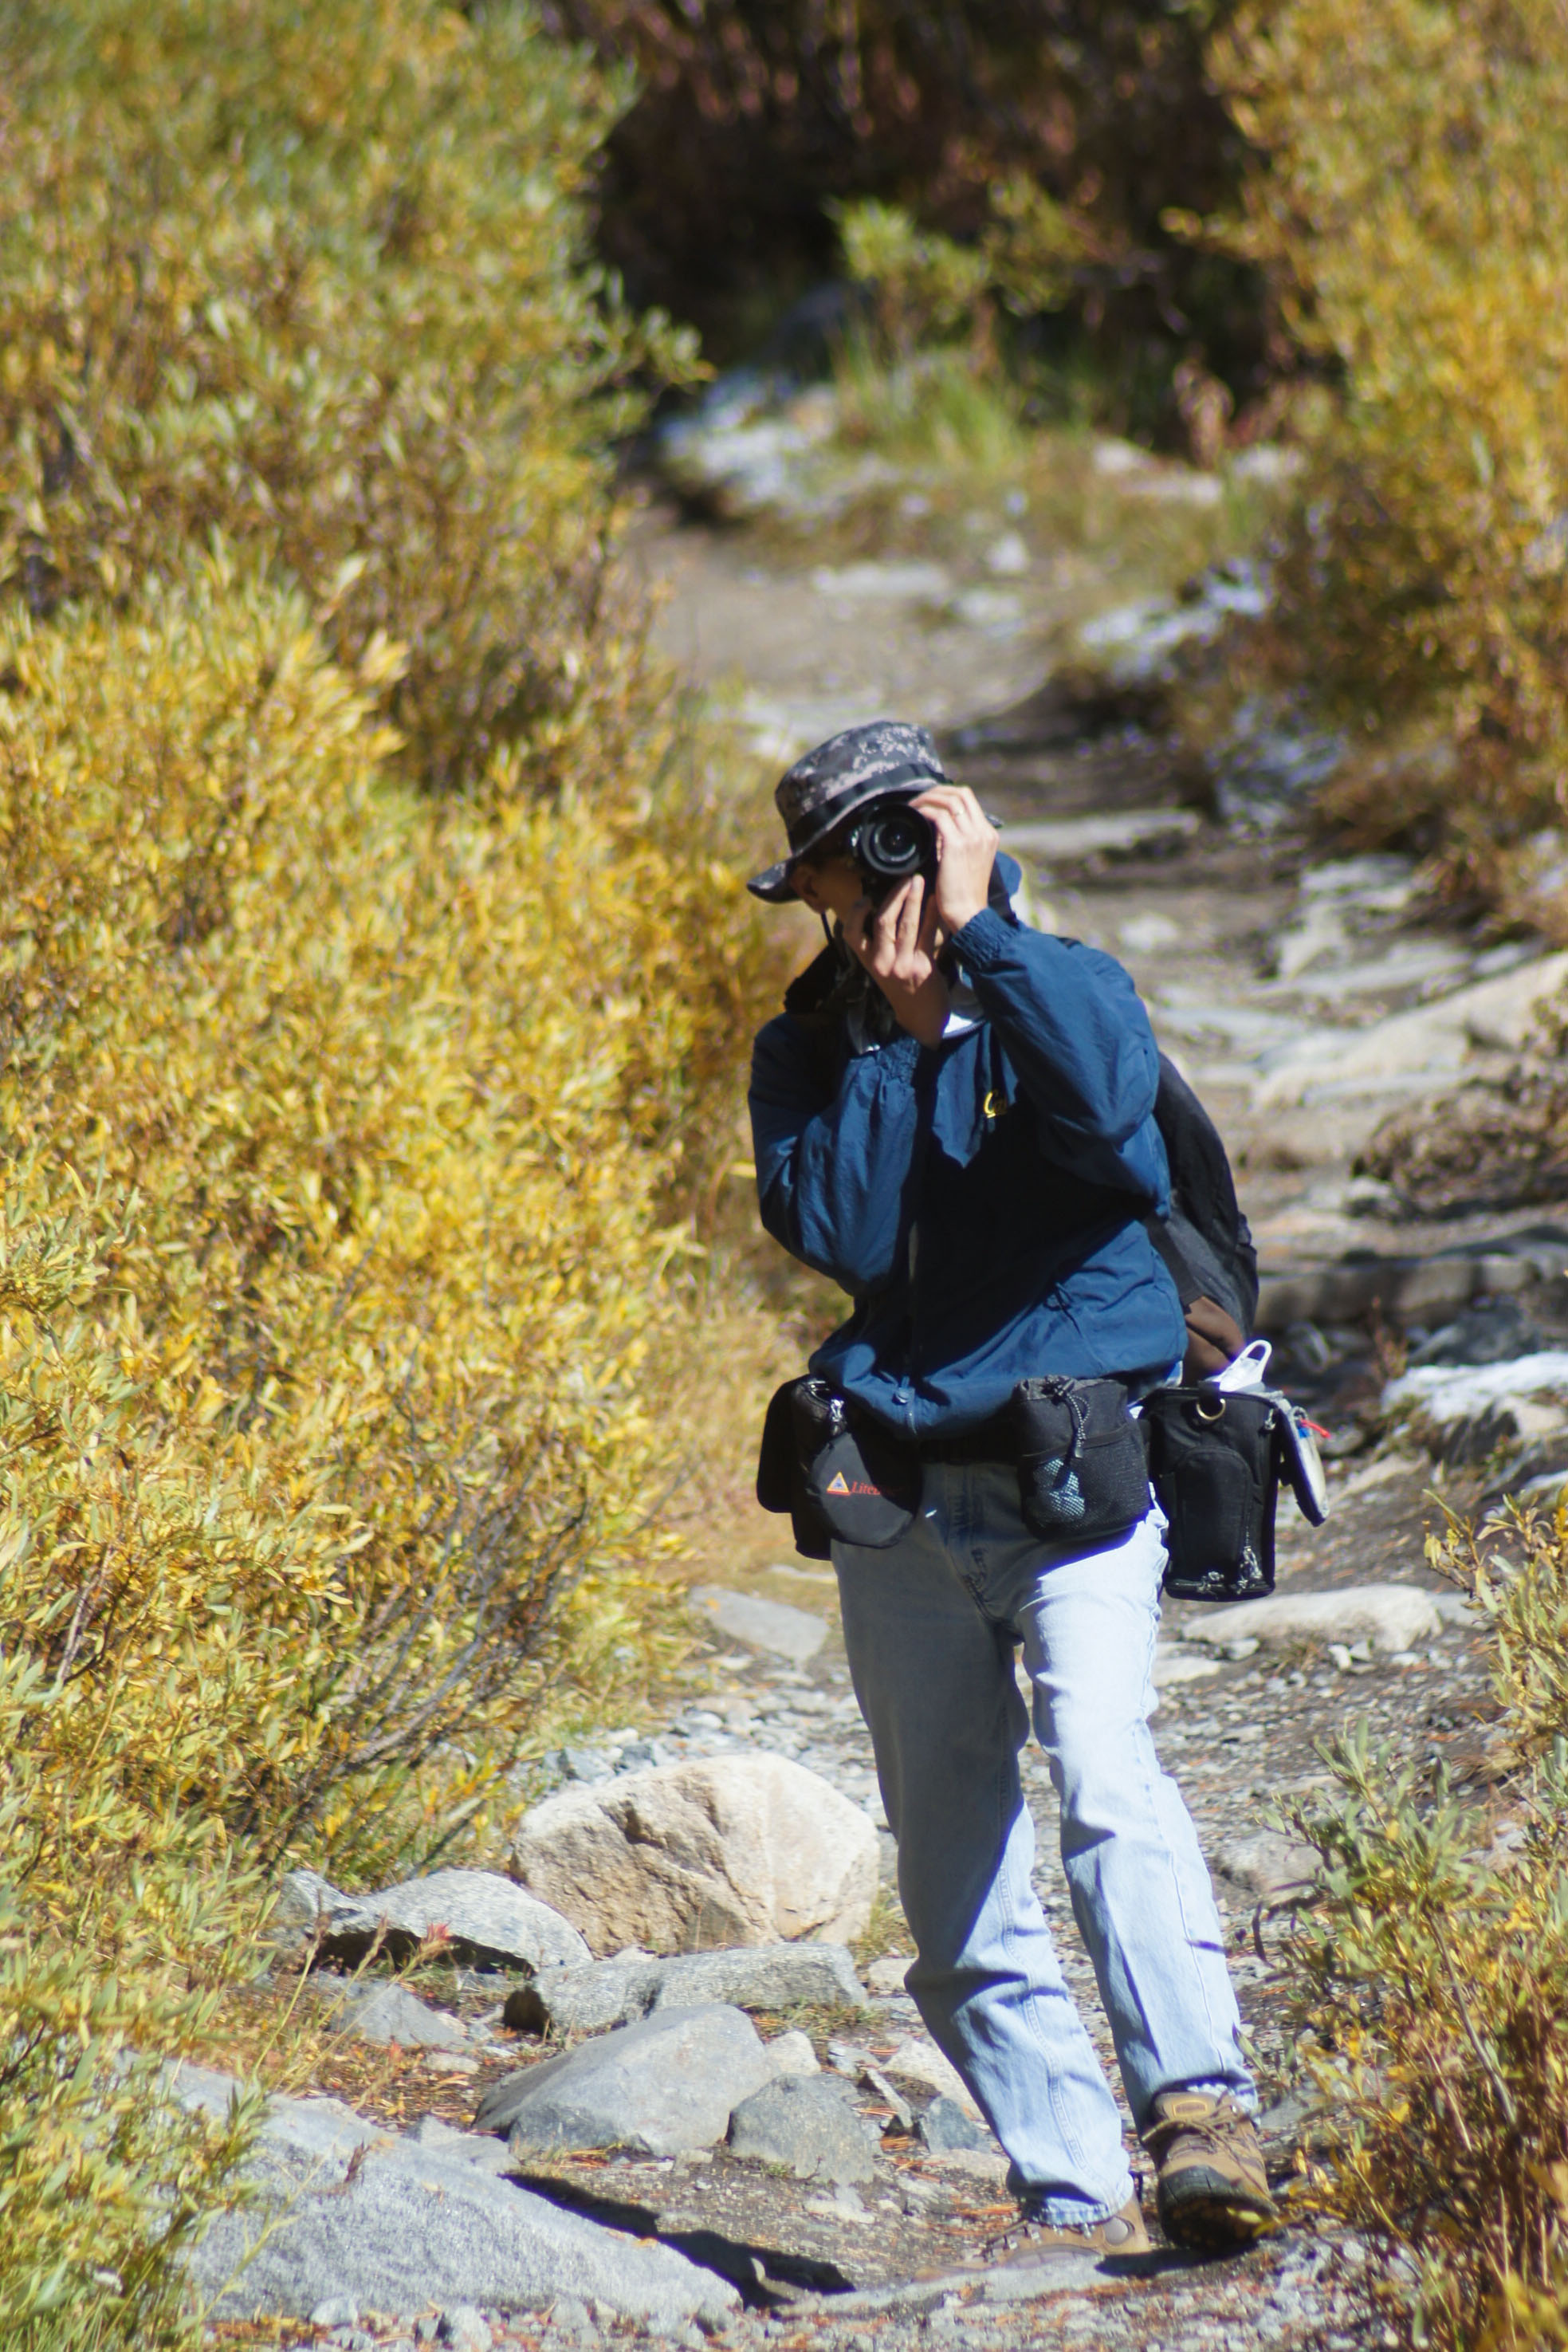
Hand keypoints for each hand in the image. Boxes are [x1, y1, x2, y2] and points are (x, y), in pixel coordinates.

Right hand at [844, 874, 949, 1045]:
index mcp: (868, 962)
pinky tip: (936, 901)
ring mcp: (903, 966)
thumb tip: (885, 907)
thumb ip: (881, 943)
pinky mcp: (923, 967)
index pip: (852, 934)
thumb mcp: (883, 968)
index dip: (856, 913)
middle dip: (895, 896)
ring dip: (913, 899)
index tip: (866, 897)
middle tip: (905, 878)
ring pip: (906, 925)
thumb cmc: (903, 987)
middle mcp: (882, 964)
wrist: (922, 1016)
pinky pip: (928, 934)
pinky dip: (932, 915)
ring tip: (919, 881)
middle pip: (883, 922)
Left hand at [912, 785, 995, 932]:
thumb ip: (959, 844)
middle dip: (937, 791)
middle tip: (918, 800)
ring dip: (927, 799)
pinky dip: (924, 813)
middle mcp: (983, 832)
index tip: (930, 801)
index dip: (947, 795)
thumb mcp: (967, 863)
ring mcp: (972, 837)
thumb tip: (939, 831)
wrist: (969, 914)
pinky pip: (939, 816)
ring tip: (913, 807)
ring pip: (950, 800)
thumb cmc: (963, 895)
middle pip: (962, 793)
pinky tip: (914, 818)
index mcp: (988, 835)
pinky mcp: (957, 845)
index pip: (969, 801)